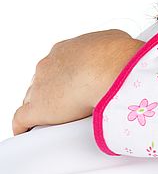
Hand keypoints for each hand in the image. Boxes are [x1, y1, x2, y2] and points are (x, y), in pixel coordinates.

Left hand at [13, 30, 143, 134]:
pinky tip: (31, 130)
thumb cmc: (118, 56)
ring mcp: (40, 87)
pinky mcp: (36, 109)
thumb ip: (109, 49)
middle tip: (74, 100)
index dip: (69, 77)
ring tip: (60, 118)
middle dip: (57, 91)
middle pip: (45, 81)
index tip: (79, 85)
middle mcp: (48, 65)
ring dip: (45, 107)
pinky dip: (25, 125)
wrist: (111, 69)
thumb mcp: (116, 43)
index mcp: (65, 50)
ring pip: (33, 98)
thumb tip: (115, 56)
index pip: (59, 65)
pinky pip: (22, 119)